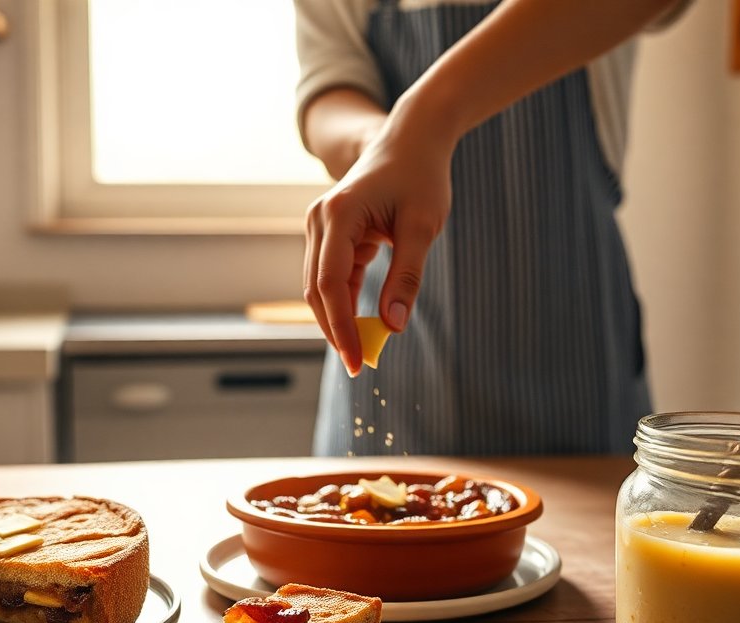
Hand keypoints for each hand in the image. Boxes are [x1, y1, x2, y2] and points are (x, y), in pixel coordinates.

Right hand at [303, 115, 454, 375]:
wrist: (413, 140)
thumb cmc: (421, 177)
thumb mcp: (423, 227)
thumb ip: (407, 277)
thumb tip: (393, 326)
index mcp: (338, 213)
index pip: (329, 283)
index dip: (341, 327)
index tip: (358, 360)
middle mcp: (318, 219)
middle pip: (316, 289)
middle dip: (336, 330)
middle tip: (361, 364)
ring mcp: (320, 225)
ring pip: (320, 285)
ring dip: (339, 318)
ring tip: (365, 349)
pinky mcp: (330, 232)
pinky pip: (332, 275)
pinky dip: (346, 300)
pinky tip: (364, 324)